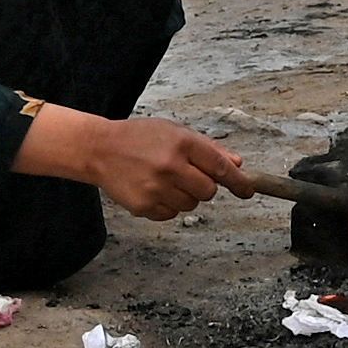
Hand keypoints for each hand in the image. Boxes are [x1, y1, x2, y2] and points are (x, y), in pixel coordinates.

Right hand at [21, 105, 244, 218]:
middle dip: (204, 187)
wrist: (99, 150)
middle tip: (188, 176)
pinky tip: (152, 189)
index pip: (220, 167)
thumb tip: (237, 164)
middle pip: (208, 192)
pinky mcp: (143, 206)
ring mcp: (156, 188)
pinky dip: (167, 206)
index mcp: (182, 143)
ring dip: (185, 196)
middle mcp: (170, 166)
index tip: (248, 191)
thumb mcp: (175, 132)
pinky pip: (170, 214)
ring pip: (190, 205)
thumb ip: (208, 149)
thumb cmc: (140, 137)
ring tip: (164, 180)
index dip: (239, 182)